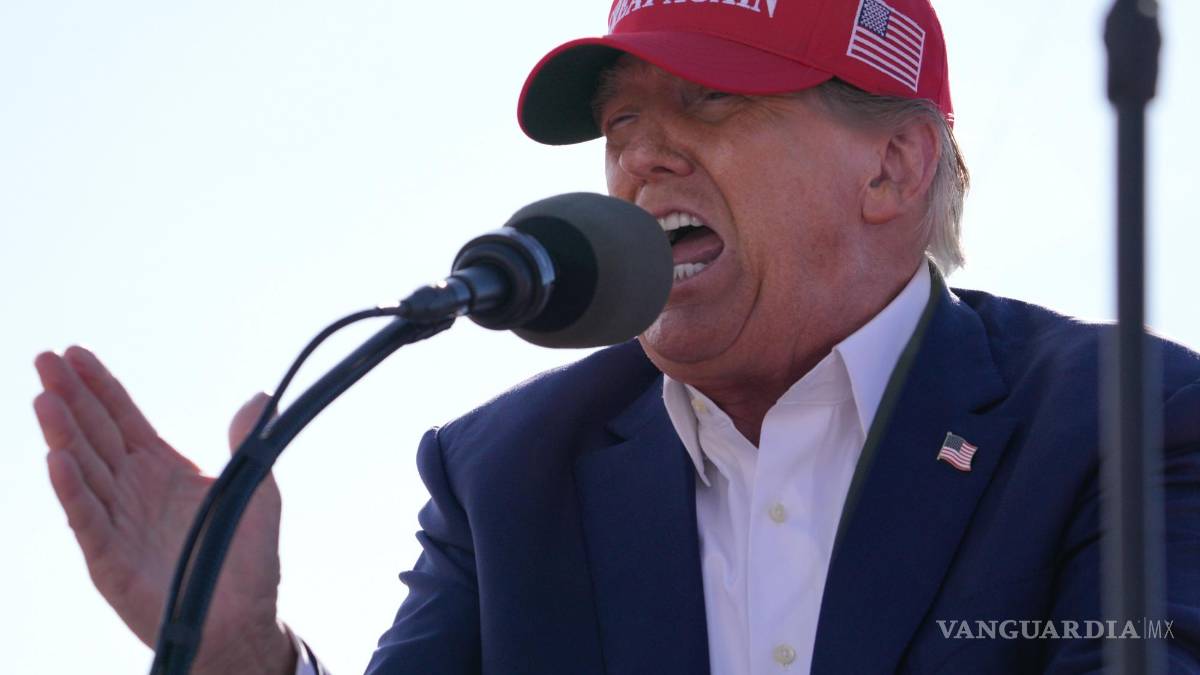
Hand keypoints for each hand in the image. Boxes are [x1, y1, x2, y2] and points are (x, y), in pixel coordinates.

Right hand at [34, 347, 296, 674]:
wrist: (241, 617)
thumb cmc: (245, 556)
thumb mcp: (256, 489)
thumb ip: (248, 444)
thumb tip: (257, 398)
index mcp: (163, 469)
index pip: (124, 419)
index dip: (101, 387)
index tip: (76, 353)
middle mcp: (133, 490)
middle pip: (95, 435)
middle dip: (70, 397)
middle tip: (44, 359)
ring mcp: (117, 523)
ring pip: (83, 470)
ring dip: (63, 435)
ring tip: (44, 398)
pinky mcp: (109, 560)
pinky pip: (87, 520)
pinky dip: (72, 490)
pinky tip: (56, 460)